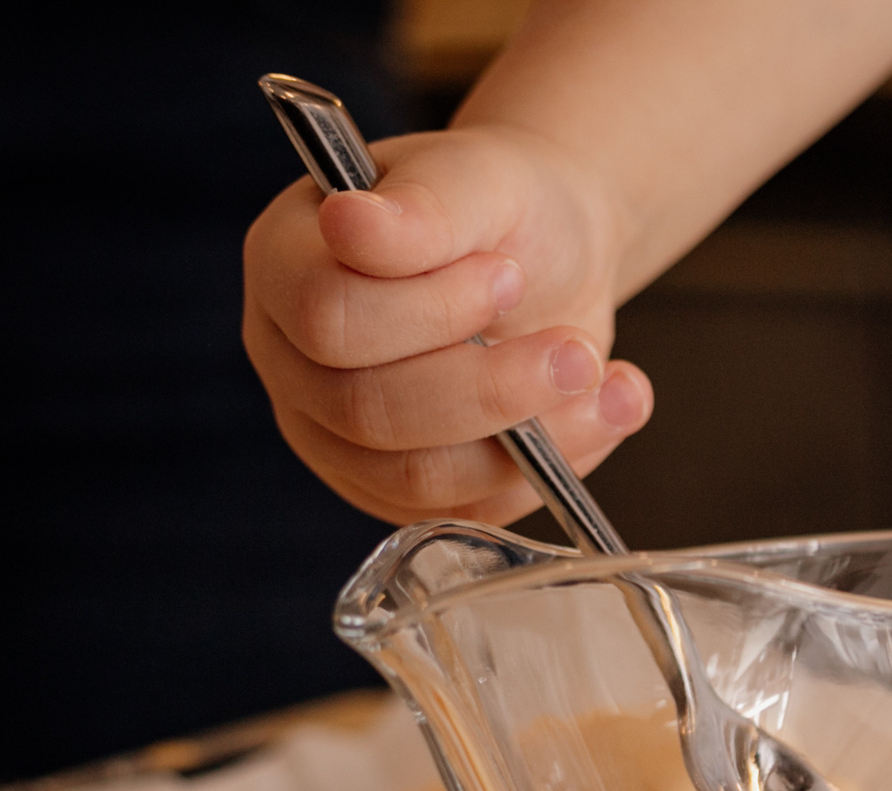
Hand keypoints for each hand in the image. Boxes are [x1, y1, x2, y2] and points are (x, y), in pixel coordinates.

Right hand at [242, 124, 654, 525]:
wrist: (552, 253)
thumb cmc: (503, 208)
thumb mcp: (479, 181)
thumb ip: (424, 209)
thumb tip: (350, 224)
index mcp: (286, 266)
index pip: (327, 317)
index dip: (429, 310)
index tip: (507, 272)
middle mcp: (295, 360)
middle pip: (367, 411)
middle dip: (491, 389)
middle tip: (576, 352)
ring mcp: (339, 438)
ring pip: (419, 478)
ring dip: (533, 440)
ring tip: (603, 380)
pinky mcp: (401, 491)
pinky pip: (471, 509)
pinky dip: (553, 470)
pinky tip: (605, 409)